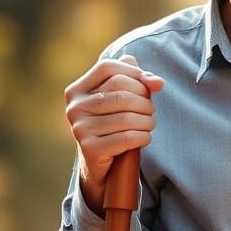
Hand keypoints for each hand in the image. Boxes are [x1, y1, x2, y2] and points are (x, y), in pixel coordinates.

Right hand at [65, 54, 163, 213]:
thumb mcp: (122, 99)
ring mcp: (79, 129)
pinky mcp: (90, 148)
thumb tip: (157, 82)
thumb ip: (138, 81)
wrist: (100, 163)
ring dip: (147, 121)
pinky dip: (143, 137)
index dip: (134, 73)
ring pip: (127, 117)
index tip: (148, 86)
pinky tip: (145, 138)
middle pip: (121, 93)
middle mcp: (74, 108)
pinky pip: (127, 138)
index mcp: (77, 90)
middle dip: (144, 102)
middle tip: (151, 111)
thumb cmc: (114, 124)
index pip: (108, 68)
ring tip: (149, 124)